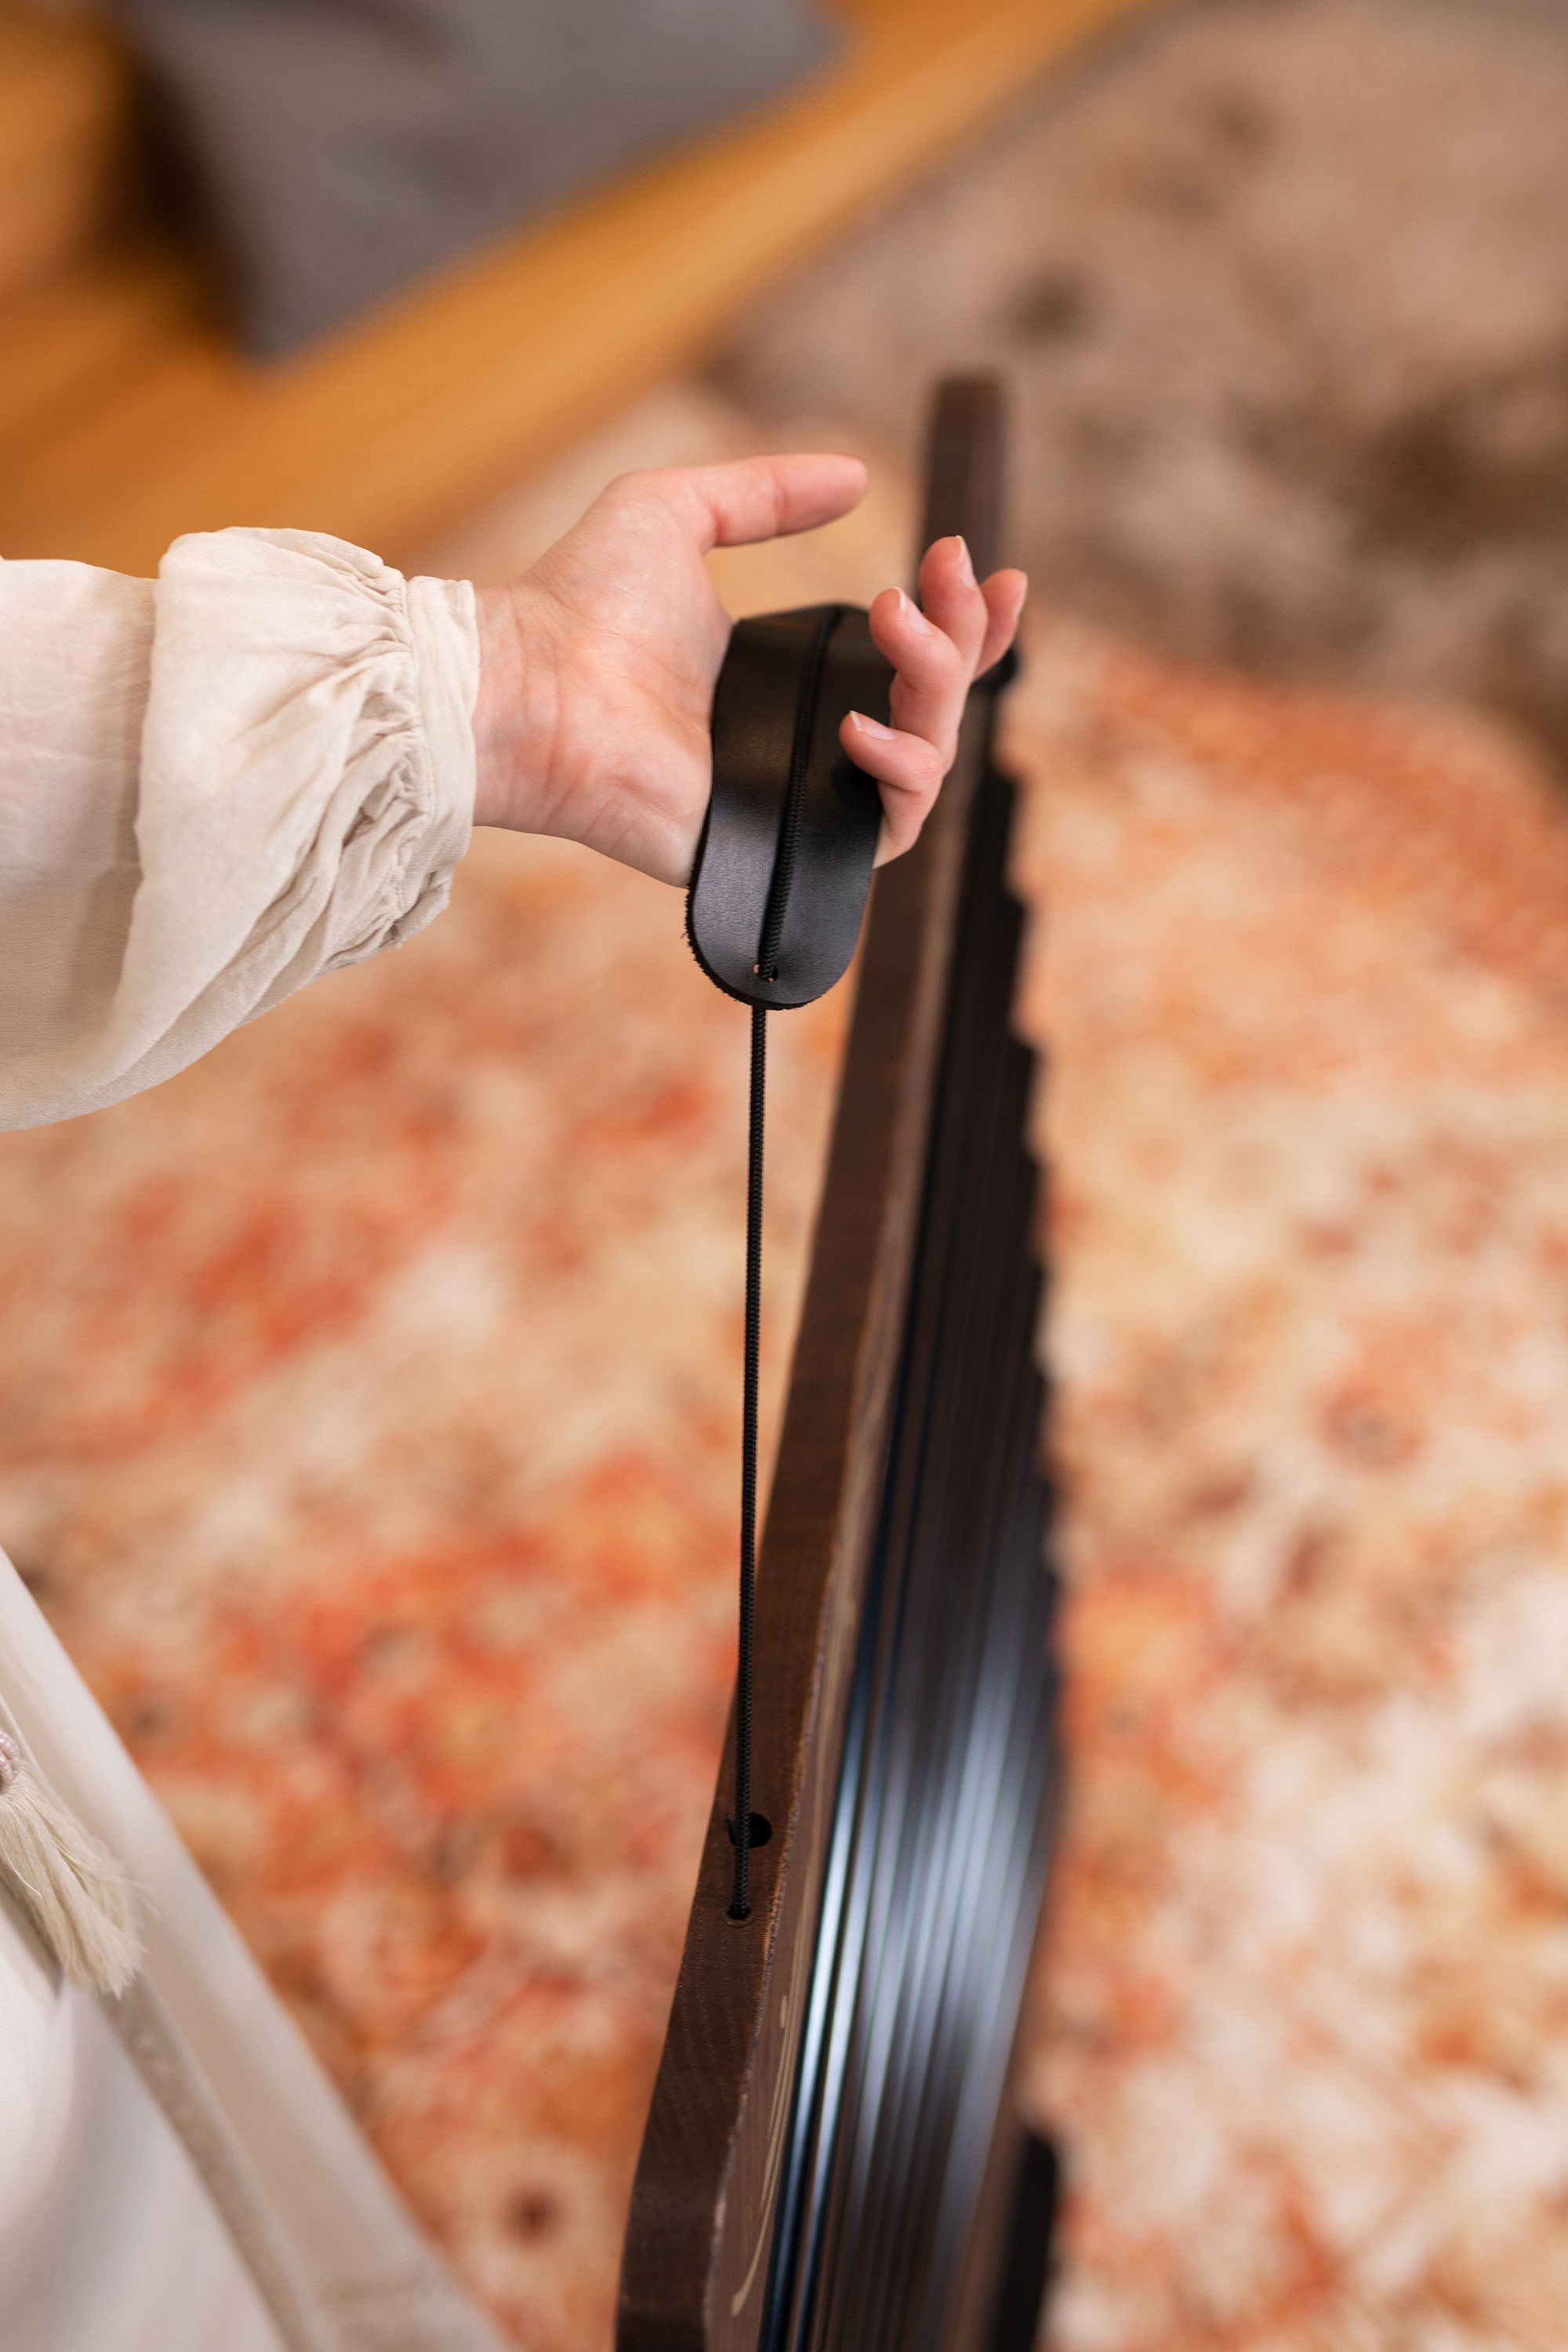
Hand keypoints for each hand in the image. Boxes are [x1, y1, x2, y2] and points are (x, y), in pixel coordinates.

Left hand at [470, 455, 1025, 883]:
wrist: (537, 686)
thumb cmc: (582, 603)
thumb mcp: (680, 510)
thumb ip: (766, 491)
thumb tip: (856, 478)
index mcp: (789, 674)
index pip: (909, 661)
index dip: (966, 624)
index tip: (989, 571)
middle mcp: (804, 739)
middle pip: (936, 704)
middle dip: (962, 634)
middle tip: (937, 575)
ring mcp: (801, 796)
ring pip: (930, 760)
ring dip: (936, 685)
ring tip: (894, 626)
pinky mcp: (789, 847)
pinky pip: (890, 829)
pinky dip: (899, 774)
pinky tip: (858, 726)